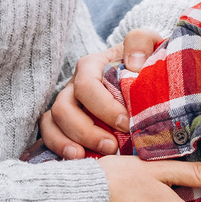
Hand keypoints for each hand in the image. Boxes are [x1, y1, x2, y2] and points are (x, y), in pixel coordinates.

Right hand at [40, 30, 164, 158]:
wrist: (144, 78)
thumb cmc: (146, 63)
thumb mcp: (149, 45)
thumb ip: (141, 43)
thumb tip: (132, 64)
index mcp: (91, 65)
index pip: (87, 86)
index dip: (104, 107)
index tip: (127, 124)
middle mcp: (74, 85)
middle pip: (63, 107)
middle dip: (85, 131)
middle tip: (111, 147)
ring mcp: (67, 104)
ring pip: (52, 122)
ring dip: (67, 142)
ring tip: (86, 157)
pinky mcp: (66, 123)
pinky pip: (51, 134)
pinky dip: (59, 148)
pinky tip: (79, 159)